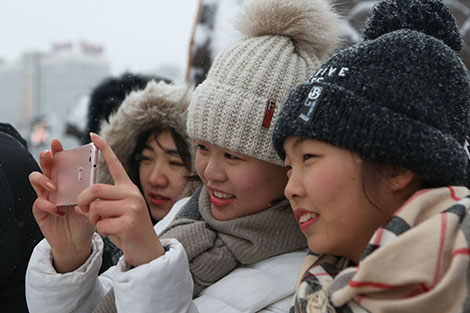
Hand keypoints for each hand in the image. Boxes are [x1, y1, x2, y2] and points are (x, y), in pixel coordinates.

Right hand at [29, 139, 94, 272]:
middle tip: (49, 153)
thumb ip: (90, 190)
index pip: (61, 162)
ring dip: (44, 180)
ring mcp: (45, 197)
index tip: (58, 142)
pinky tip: (59, 209)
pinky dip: (48, 205)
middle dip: (45, 158)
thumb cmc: (87, 219)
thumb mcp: (92, 202)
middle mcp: (54, 186)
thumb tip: (94, 177)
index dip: (57, 151)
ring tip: (54, 186)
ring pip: (35, 180)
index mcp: (68, 180)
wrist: (79, 242)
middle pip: (45, 166)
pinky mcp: (40, 212)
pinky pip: (39, 203)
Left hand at [77, 133, 164, 266]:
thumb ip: (100, 204)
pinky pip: (101, 225)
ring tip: (103, 224)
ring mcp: (132, 208)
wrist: (147, 249)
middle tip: (83, 209)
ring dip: (93, 220)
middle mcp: (132, 194)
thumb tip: (80, 205)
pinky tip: (114, 234)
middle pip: (95, 189)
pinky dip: (101, 232)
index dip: (104, 149)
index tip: (94, 135)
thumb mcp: (116, 213)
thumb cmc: (129, 229)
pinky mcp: (129, 224)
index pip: (115, 164)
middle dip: (83, 201)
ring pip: (96, 208)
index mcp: (129, 188)